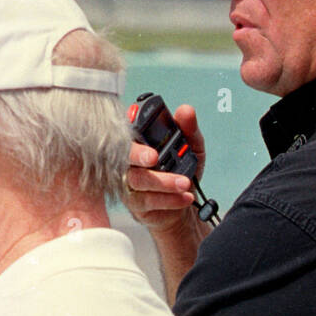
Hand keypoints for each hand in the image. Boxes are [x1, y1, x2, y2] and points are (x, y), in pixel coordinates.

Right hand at [123, 105, 205, 234]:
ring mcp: (129, 183)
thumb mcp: (192, 148)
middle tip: (155, 157)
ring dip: (163, 182)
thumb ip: (188, 129)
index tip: (140, 124)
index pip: (126, 129)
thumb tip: (186, 110)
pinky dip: (168, 199)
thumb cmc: (182, 172)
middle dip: (138, 154)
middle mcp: (129, 161)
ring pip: (137, 179)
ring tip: (185, 183)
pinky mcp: (135, 205)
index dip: (129, 127)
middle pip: (123, 154)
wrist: (185, 205)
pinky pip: (146, 201)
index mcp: (139, 142)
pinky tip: (185, 197)